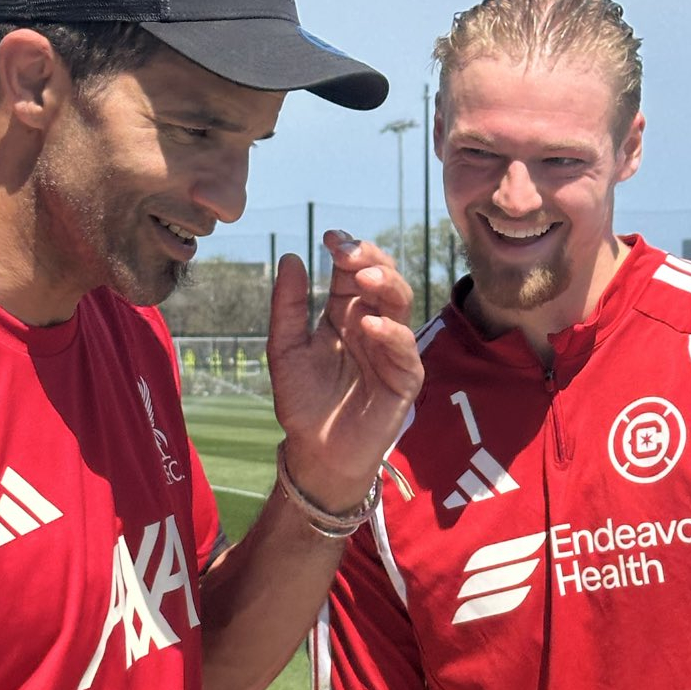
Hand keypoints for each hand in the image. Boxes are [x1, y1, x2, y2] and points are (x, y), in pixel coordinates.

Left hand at [266, 233, 421, 513]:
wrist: (315, 452)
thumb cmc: (302, 402)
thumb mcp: (285, 349)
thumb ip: (287, 307)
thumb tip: (291, 257)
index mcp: (345, 314)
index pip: (353, 271)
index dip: (347, 250)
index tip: (329, 237)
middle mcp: (372, 325)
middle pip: (383, 279)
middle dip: (369, 258)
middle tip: (347, 251)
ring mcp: (391, 350)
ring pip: (401, 304)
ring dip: (385, 285)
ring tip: (363, 277)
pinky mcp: (404, 379)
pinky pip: (405, 349)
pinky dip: (390, 333)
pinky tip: (369, 325)